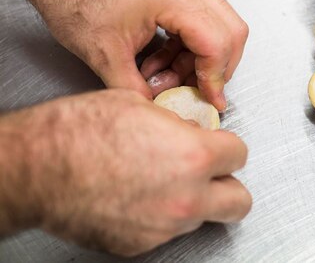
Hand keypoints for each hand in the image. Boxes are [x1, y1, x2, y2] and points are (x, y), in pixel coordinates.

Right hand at [8, 89, 250, 255]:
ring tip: (163, 180)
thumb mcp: (139, 106)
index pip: (239, 155)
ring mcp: (164, 226)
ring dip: (193, 199)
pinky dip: (161, 215)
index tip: (219, 146)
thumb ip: (178, 124)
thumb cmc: (79, 133)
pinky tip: (139, 195)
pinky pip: (167, 230)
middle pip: (238, 200)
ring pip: (202, 216)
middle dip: (229, 184)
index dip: (228, 146)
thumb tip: (191, 132)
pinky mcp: (140, 245)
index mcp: (193, 156)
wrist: (36, 169)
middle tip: (213, 174)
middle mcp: (186, 197)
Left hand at [33, 0, 247, 109]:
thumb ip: (135, 90)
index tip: (211, 100)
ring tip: (166, 77)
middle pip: (231, 32)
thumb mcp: (103, 54)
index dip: (216, 79)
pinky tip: (162, 60)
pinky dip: (188, 44)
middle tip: (199, 90)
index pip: (217, 44)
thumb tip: (157, 108)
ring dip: (199, 58)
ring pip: (218, 25)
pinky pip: (200, 18)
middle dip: (218, 68)